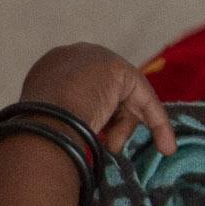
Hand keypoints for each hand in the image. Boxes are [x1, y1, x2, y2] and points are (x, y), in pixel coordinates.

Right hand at [19, 42, 176, 159]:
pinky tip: (166, 146)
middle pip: (106, 90)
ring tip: (115, 147)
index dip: (95, 116)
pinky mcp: (118, 69)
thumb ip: (66, 121)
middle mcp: (70, 57)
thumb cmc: (39, 133)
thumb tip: (80, 138)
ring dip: (126, 126)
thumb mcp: (50, 126)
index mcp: (48, 70)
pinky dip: (157, 123)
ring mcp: (94, 58)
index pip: (83, 90)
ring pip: (124, 95)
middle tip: (111, 146)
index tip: (99, 139)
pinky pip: (143, 97)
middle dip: (113, 121)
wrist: (43, 121)